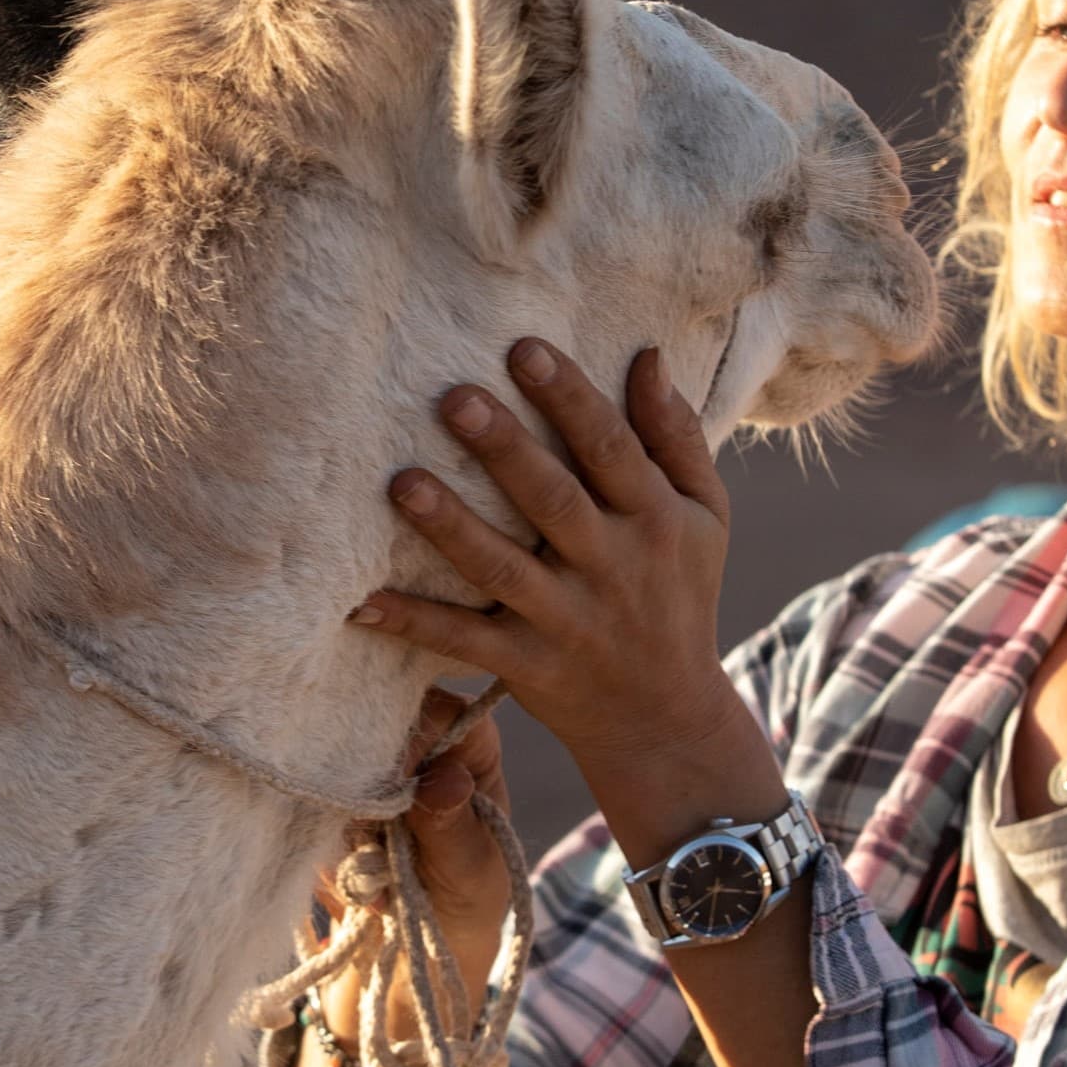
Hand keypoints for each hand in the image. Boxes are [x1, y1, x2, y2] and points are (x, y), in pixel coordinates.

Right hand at [314, 687, 516, 1025]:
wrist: (412, 958)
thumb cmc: (466, 906)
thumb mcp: (472, 875)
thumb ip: (455, 828)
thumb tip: (447, 781)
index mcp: (467, 742)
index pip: (431, 710)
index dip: (408, 744)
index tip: (397, 793)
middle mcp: (415, 742)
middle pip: (372, 728)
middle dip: (370, 794)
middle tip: (384, 851)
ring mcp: (365, 767)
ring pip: (332, 770)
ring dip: (349, 834)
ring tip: (383, 883)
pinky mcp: (325, 799)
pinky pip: (307, 808)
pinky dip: (328, 855)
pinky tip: (361, 889)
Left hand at [348, 339, 755, 788]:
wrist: (666, 717)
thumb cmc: (680, 591)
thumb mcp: (704, 515)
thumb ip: (676, 436)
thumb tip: (648, 355)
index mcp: (652, 518)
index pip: (610, 447)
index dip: (569, 397)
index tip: (523, 348)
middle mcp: (609, 566)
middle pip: (553, 500)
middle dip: (505, 449)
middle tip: (453, 397)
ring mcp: (565, 619)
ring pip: (502, 568)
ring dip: (451, 527)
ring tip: (401, 483)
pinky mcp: (526, 664)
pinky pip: (464, 642)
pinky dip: (415, 623)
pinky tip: (362, 600)